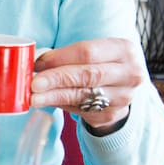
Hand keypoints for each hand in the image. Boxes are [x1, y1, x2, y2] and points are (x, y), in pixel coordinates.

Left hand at [30, 38, 145, 133]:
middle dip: (56, 78)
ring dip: (53, 96)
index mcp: (124, 49)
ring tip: (34, 96)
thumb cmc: (99, 64)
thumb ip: (67, 56)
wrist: (121, 88)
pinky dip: (60, 104)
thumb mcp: (93, 53)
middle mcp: (129, 73)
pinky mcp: (113, 114)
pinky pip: (81, 109)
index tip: (37, 62)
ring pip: (82, 95)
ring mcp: (123, 96)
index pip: (87, 51)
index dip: (60, 57)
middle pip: (86, 75)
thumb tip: (35, 61)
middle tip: (33, 83)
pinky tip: (46, 101)